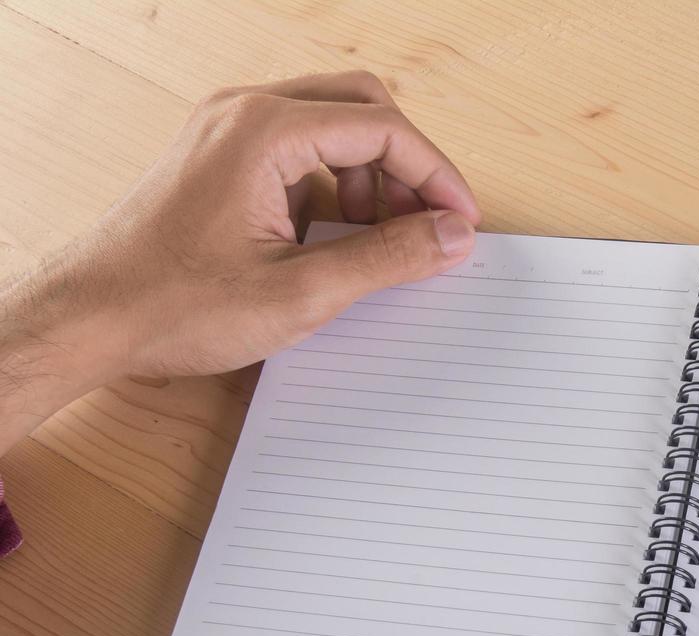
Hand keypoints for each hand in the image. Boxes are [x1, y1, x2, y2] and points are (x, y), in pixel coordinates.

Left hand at [0, 71, 479, 453]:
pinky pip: (300, 147)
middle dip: (407, 166)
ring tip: (379, 237)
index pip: (383, 128)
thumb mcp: (302, 293)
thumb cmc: (176, 305)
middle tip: (428, 226)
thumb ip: (388, 258)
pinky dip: (335, 182)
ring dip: (373, 173)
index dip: (436, 175)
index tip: (462, 222)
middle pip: (362, 107)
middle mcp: (245, 112)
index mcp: (266, 131)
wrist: (90, 318)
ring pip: (333, 123)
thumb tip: (451, 235)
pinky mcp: (221, 155)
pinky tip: (334, 236)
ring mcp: (228, 130)